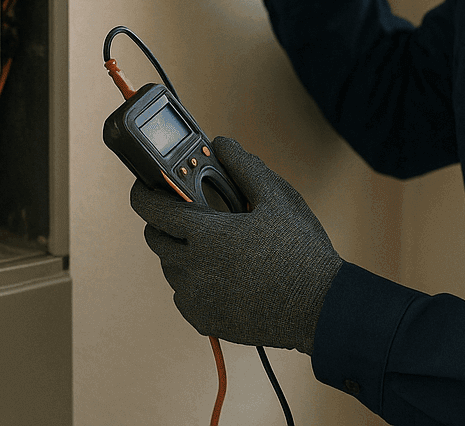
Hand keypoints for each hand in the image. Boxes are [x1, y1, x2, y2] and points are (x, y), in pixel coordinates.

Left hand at [130, 136, 343, 352]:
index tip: (144, 186)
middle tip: (189, 215)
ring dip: (180, 253)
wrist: (321, 308)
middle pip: (155, 239)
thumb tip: (222, 143)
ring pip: (169, 268)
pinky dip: (193, 282)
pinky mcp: (205, 321)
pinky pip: (183, 296)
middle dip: (165, 222)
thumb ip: (244, 166)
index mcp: (208, 234)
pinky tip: (222, 275)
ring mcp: (197, 299)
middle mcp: (194, 269)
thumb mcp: (278, 198)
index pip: (152, 209)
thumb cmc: (302, 251)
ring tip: (214, 245)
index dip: (143, 193)